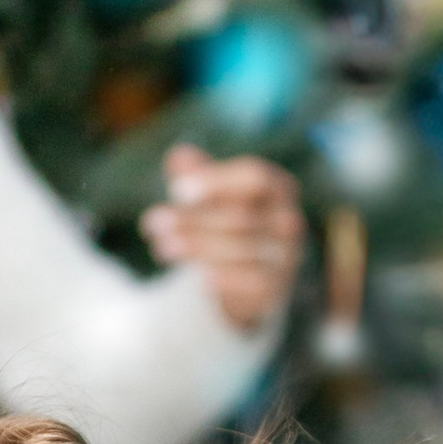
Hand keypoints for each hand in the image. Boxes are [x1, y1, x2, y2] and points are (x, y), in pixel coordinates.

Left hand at [139, 143, 304, 331]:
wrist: (246, 277)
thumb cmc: (226, 222)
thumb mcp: (210, 196)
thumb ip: (197, 175)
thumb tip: (178, 155)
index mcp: (278, 188)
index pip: (256, 177)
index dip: (216, 182)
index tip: (176, 190)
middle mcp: (289, 221)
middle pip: (242, 216)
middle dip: (193, 219)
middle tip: (153, 221)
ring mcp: (286, 256)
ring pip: (243, 249)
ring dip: (197, 247)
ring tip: (161, 245)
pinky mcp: (277, 287)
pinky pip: (251, 281)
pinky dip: (221, 276)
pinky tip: (193, 274)